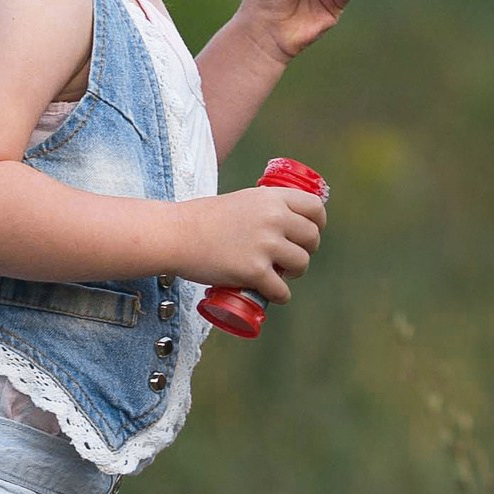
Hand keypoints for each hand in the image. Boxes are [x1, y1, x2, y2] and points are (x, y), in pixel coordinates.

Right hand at [164, 184, 325, 304]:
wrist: (175, 234)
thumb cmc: (203, 218)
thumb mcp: (242, 201)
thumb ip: (264, 209)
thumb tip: (285, 223)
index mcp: (272, 197)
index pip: (315, 207)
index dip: (318, 223)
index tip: (310, 233)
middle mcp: (274, 218)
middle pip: (312, 238)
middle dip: (306, 250)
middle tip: (290, 257)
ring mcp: (265, 245)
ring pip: (301, 264)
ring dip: (294, 273)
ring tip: (280, 275)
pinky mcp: (254, 270)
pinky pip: (282, 290)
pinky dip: (280, 295)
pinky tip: (274, 294)